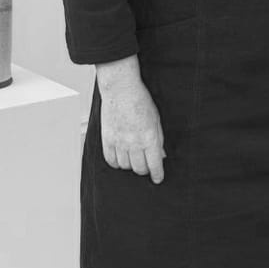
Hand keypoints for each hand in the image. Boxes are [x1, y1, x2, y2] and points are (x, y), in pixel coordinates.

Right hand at [95, 57, 164, 182]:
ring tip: (133, 160)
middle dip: (145, 171)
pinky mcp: (107, 139)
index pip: (154, 164)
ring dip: (130, 166)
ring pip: (125, 166)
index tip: (158, 178)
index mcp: (149, 137)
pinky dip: (116, 163)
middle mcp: (134, 142)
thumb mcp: (157, 119)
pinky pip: (110, 160)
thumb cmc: (140, 101)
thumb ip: (159, 139)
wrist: (121, 89)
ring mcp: (119, 142)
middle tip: (146, 167)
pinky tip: (120, 159)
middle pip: (139, 168)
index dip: (157, 175)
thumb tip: (161, 155)